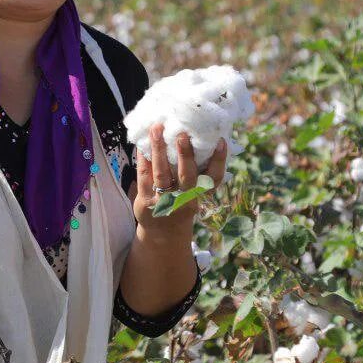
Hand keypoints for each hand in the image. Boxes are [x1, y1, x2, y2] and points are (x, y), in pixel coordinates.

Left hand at [130, 123, 227, 240]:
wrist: (163, 234)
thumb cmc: (182, 203)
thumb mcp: (194, 193)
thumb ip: (198, 171)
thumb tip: (199, 137)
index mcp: (200, 194)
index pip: (214, 179)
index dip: (219, 161)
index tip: (221, 141)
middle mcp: (184, 199)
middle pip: (187, 176)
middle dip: (185, 155)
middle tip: (182, 134)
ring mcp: (164, 201)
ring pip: (162, 173)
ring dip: (159, 149)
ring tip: (157, 128)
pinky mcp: (146, 202)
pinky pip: (144, 176)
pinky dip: (143, 158)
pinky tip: (142, 143)